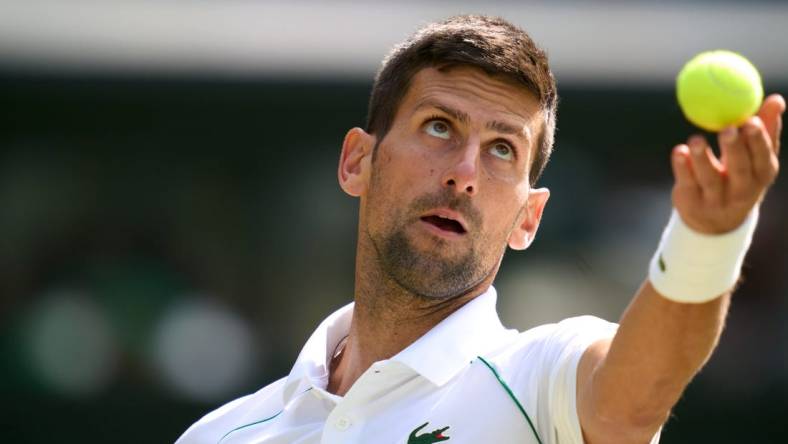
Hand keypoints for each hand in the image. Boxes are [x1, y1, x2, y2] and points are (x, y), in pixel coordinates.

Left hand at [671, 94, 784, 233]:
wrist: (716, 222)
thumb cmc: (739, 176)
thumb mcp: (755, 158)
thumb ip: (765, 129)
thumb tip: (777, 99)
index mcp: (761, 175)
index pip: (763, 158)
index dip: (758, 140)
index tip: (751, 120)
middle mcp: (741, 190)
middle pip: (739, 170)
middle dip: (734, 149)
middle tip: (728, 128)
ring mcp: (715, 199)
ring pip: (709, 178)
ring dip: (702, 158)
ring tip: (696, 140)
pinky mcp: (691, 202)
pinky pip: (686, 182)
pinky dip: (681, 167)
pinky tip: (678, 151)